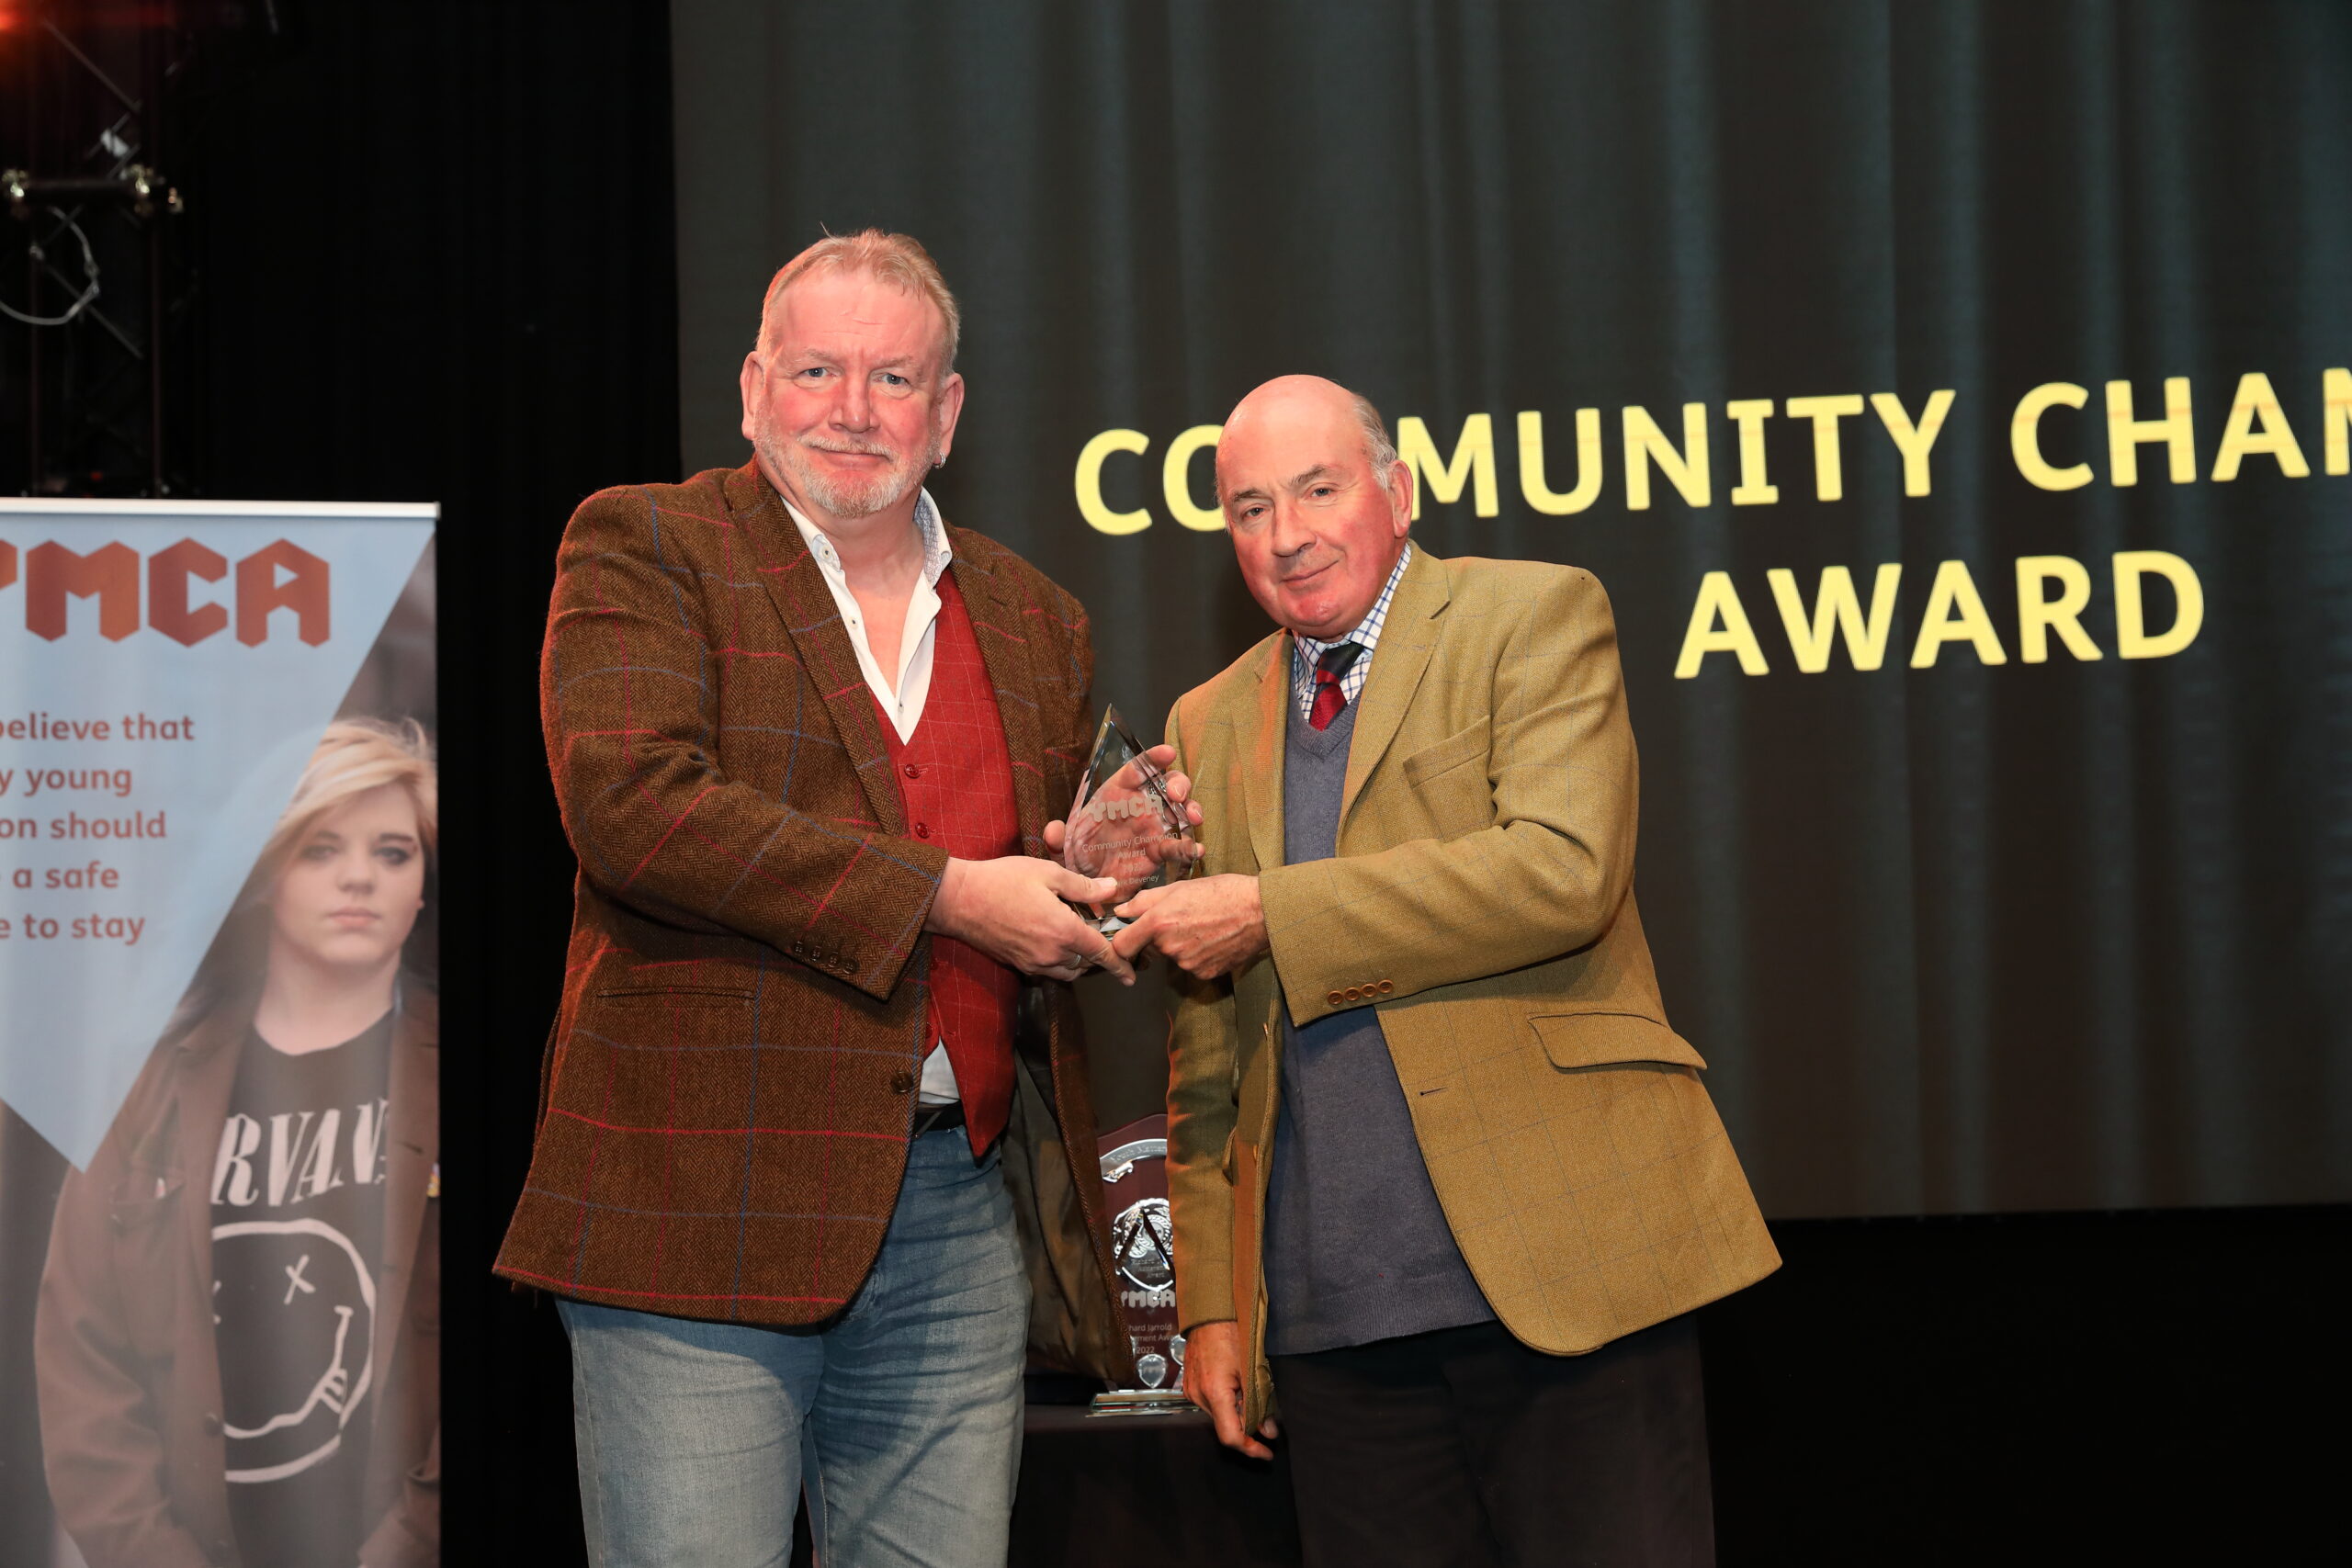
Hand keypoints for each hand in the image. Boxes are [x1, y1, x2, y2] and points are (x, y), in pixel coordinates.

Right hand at [928, 855, 1134, 983]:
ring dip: (1077, 958)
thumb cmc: (1002, 880)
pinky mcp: (1018, 964)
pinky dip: (1057, 960)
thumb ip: (1083, 886)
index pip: (1101, 953)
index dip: (1119, 964)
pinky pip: (1048, 969)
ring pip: (1067, 970)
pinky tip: (1050, 937)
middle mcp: (1051, 954)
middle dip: (1095, 952)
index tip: (1131, 975)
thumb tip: (1113, 890)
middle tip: (1095, 929)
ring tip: (1073, 933)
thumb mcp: (1048, 873)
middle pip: (1086, 963)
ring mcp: (1033, 962)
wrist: (958, 899)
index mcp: (1064, 931)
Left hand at [1042, 744, 1204, 858]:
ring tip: (1193, 816)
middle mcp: (1140, 806)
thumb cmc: (1077, 856)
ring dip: (1192, 808)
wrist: (1086, 885)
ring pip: (1181, 809)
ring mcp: (1154, 828)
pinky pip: (1179, 846)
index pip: (1137, 769)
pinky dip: (1190, 846)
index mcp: (1116, 794)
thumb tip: (1053, 829)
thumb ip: (1057, 839)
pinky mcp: (1160, 852)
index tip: (1167, 753)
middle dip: (1178, 784)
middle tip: (1176, 794)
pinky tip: (1196, 848)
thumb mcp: (1062, 848)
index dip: (1152, 758)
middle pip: (1167, 784)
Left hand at [1109, 874, 1267, 979]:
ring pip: (1173, 957)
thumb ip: (1144, 901)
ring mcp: (1188, 964)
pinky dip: (1198, 955)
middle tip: (1182, 919)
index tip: (1129, 936)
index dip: (1123, 941)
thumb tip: (1121, 911)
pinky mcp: (1205, 974)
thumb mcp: (1180, 887)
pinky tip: (1213, 939)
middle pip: (1151, 950)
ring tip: (1203, 926)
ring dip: (1181, 945)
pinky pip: (1192, 966)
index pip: (1122, 947)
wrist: (1261, 911)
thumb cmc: (1222, 892)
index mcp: (1159, 923)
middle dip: (1159, 937)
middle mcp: (1170, 948)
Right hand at [1182, 1319, 1277, 1458]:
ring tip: (1248, 1393)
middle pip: (1225, 1427)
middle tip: (1265, 1418)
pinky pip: (1210, 1404)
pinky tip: (1235, 1387)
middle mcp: (1198, 1396)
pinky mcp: (1189, 1385)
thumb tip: (1268, 1430)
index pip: (1231, 1437)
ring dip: (1237, 1413)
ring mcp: (1191, 1390)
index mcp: (1215, 1393)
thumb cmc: (1231, 1333)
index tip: (1266, 1452)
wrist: (1209, 1313)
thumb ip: (1260, 1403)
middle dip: (1247, 1427)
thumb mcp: (1252, 1369)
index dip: (1250, 1449)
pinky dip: (1226, 1403)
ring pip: (1219, 1416)